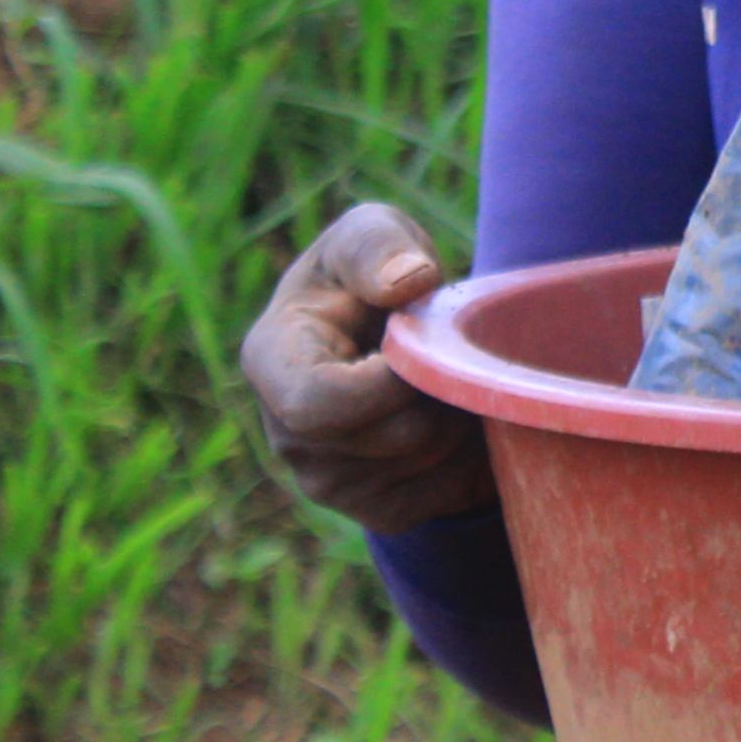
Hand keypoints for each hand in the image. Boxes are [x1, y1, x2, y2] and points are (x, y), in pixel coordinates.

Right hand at [240, 202, 497, 533]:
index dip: (385, 385)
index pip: (317, 405)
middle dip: (439, 393)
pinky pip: (445, 492)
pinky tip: (452, 411)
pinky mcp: (376, 509)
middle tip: (453, 351)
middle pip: (390, 438)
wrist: (398, 332)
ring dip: (460, 415)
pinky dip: (470, 451)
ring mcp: (328, 482)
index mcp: (271, 363)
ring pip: (426, 463)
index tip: (420, 348)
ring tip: (449, 375)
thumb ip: (378, 246)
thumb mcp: (372, 231)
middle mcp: (288, 435)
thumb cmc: (375, 272)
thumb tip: (408, 282)